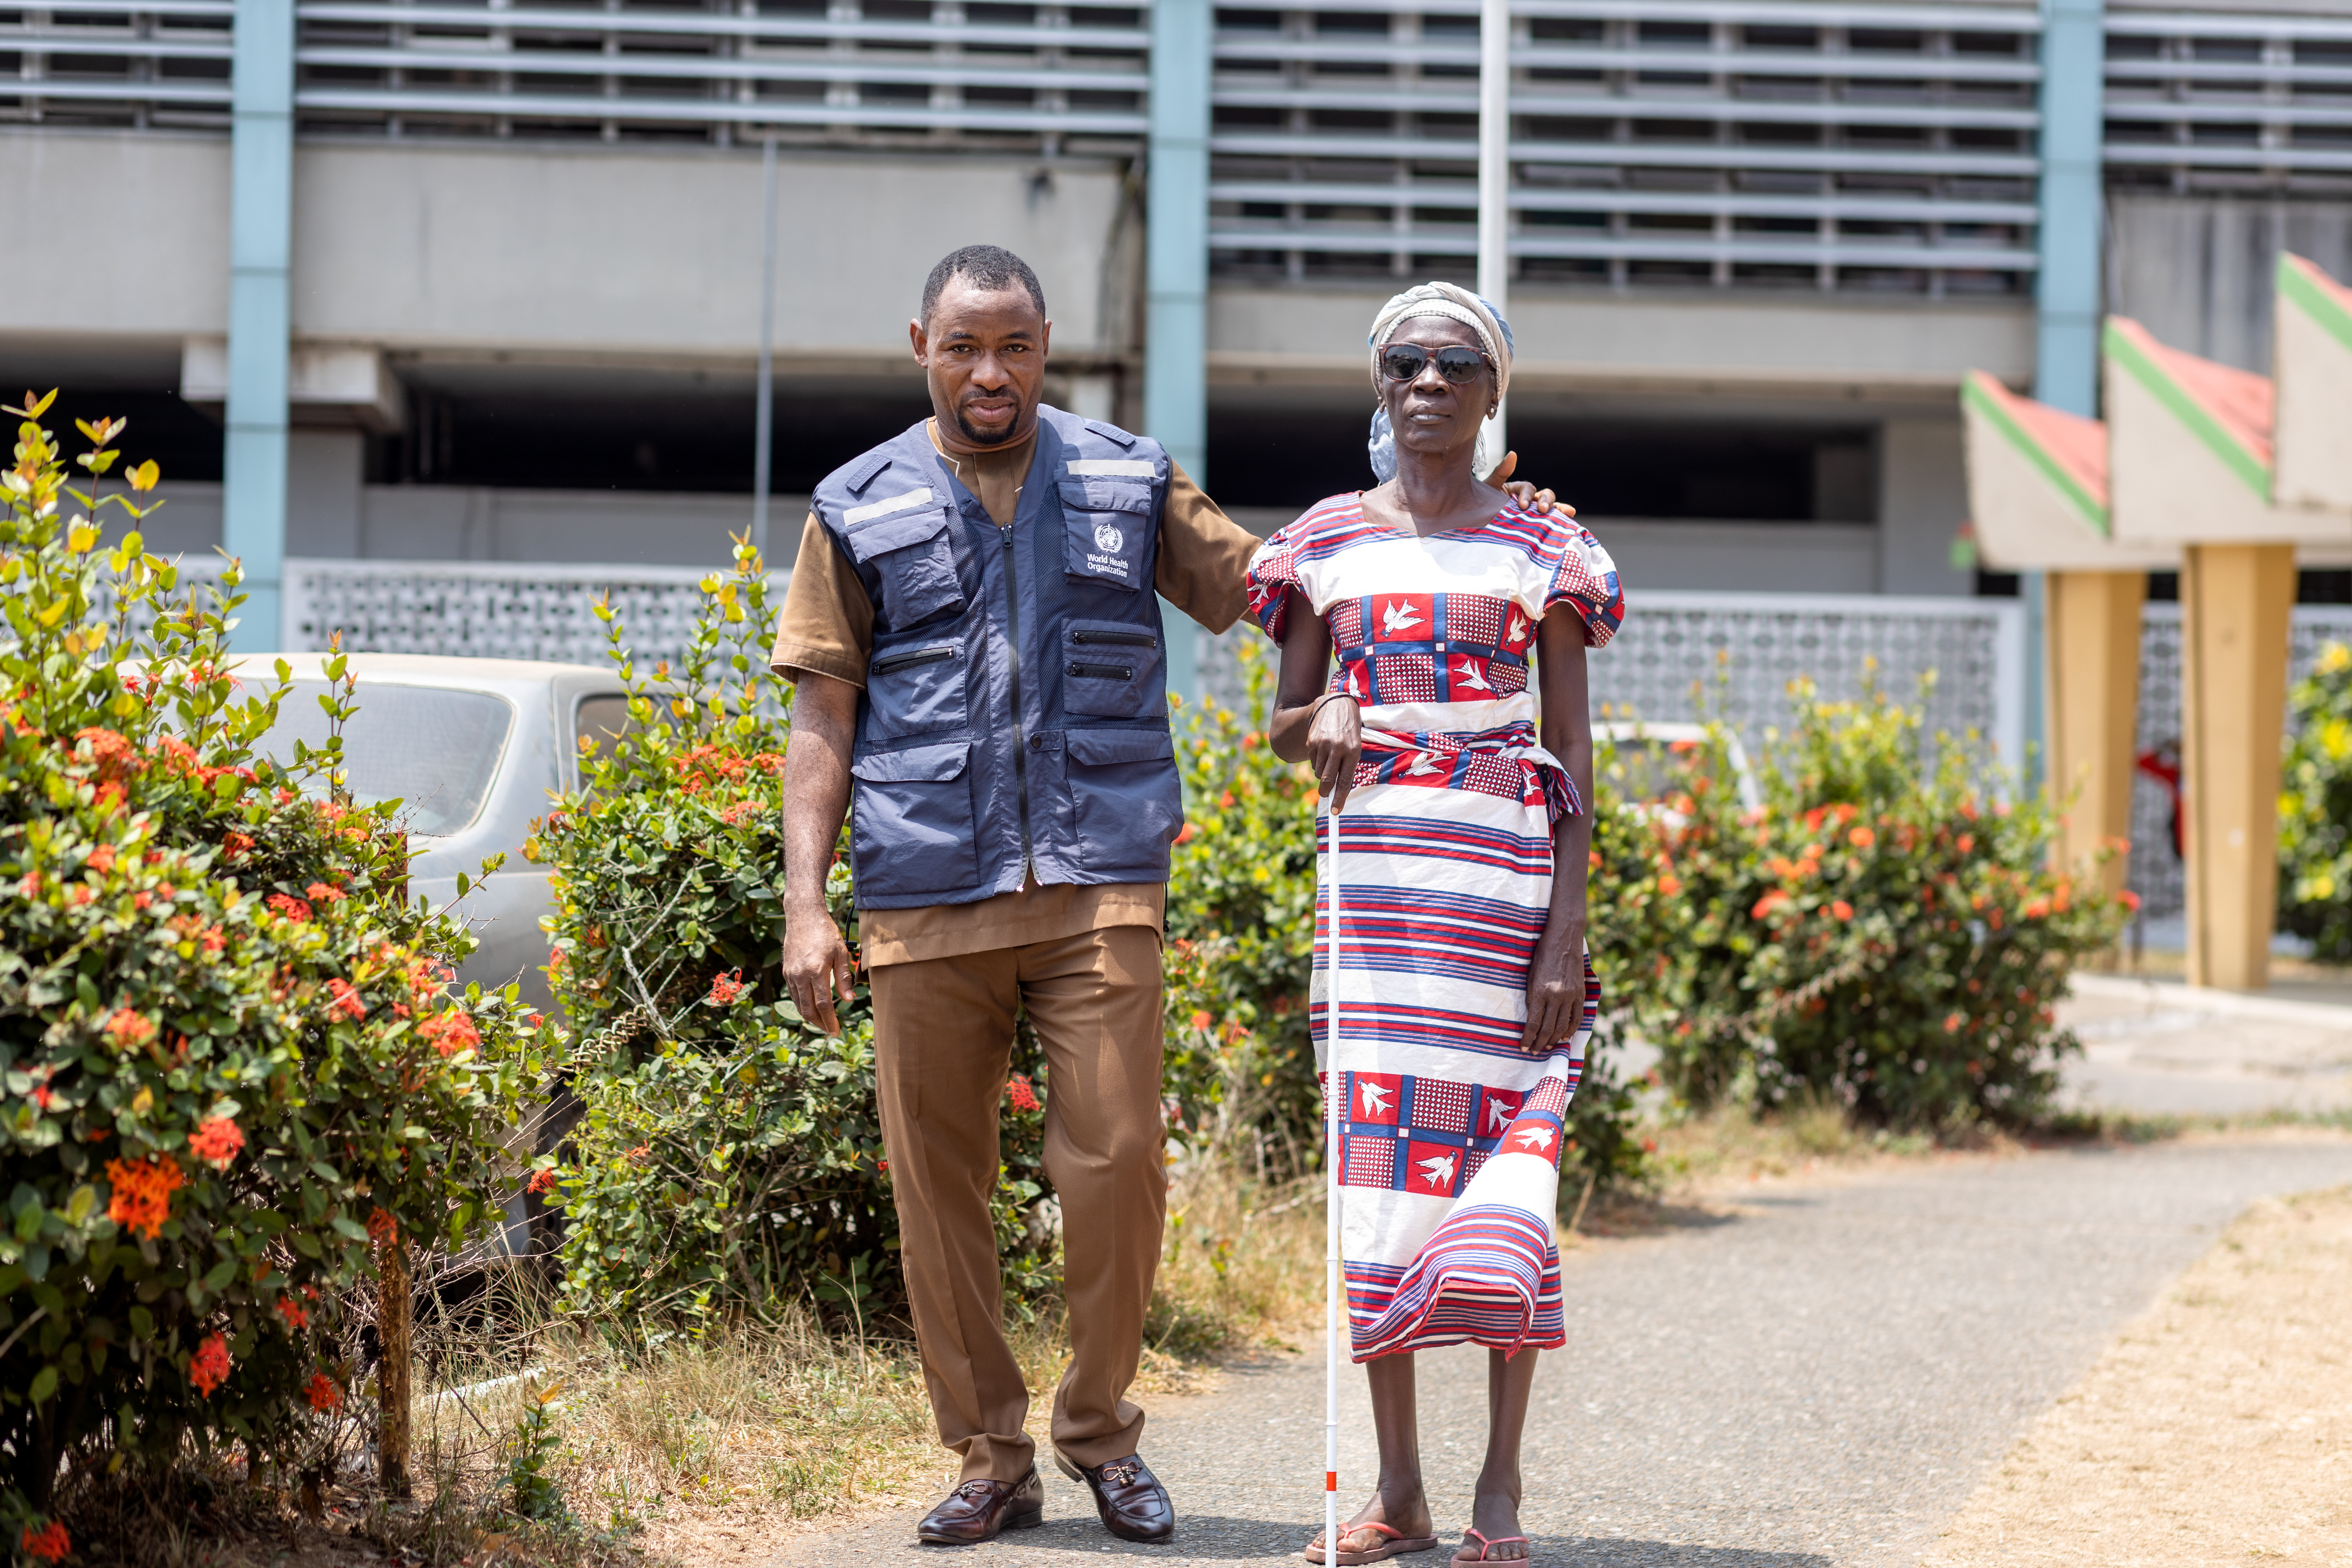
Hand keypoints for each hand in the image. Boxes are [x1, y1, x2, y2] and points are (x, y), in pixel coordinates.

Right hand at [782, 903, 856, 1034]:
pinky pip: (794, 994)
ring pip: (798, 1004)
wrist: (803, 916)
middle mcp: (800, 975)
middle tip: (830, 1031)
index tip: (836, 1031)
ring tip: (823, 1022)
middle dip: (820, 1024)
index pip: (823, 1004)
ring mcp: (791, 974)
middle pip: (808, 1009)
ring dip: (810, 1016)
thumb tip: (849, 1000)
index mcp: (816, 971)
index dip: (830, 1021)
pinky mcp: (786, 972)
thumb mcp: (840, 953)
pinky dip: (802, 1004)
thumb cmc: (825, 933)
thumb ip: (844, 978)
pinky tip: (812, 1007)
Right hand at [1309, 695, 1362, 813]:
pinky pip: (1312, 761)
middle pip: (1327, 780)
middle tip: (1325, 795)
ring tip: (1329, 761)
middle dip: (1325, 792)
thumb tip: (1338, 790)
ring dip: (1322, 773)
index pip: (1345, 780)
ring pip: (1318, 772)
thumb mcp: (1355, 746)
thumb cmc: (1349, 731)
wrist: (1335, 705)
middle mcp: (1337, 748)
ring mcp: (1323, 744)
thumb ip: (1348, 766)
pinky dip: (1317, 762)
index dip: (1339, 798)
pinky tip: (1323, 751)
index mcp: (1353, 751)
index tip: (1335, 812)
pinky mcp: (1311, 741)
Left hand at [1484, 451, 1575, 518]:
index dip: (1527, 495)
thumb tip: (1513, 454)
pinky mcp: (1535, 527)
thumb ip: (1500, 472)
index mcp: (1518, 491)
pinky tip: (1570, 522)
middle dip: (1546, 501)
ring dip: (1559, 510)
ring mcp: (1533, 515)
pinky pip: (1549, 523)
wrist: (1476, 525)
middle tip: (1542, 510)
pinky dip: (1560, 522)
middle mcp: (1528, 501)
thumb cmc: (1481, 504)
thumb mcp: (1489, 488)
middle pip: (1544, 496)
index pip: (1528, 488)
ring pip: (1551, 509)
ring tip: (1568, 513)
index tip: (1521, 505)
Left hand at [1519, 916, 1588, 1052]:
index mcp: (1539, 991)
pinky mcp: (1580, 993)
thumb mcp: (1530, 975)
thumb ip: (1531, 996)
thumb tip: (1531, 1018)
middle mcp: (1555, 996)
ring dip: (1554, 1039)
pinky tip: (1565, 1036)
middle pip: (1547, 1028)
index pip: (1532, 1023)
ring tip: (1547, 1046)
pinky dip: (1571, 1029)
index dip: (1527, 1039)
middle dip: (1539, 1043)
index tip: (1523, 1048)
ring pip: (1562, 1026)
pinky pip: (1577, 1017)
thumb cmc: (1541, 955)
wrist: (1563, 938)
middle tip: (1535, 1051)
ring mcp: (1570, 995)